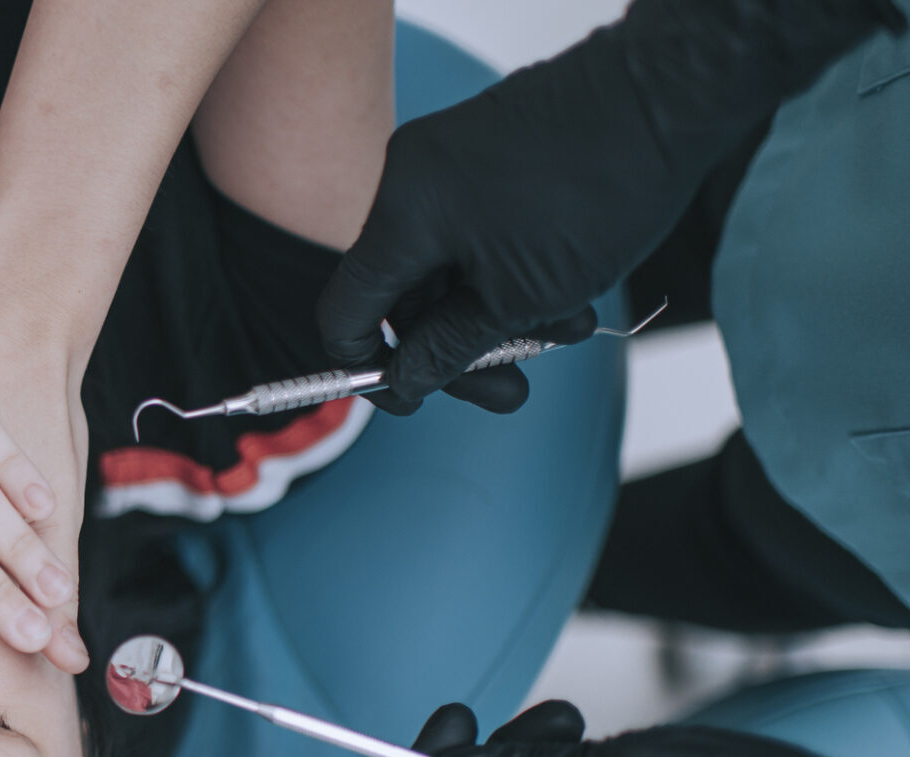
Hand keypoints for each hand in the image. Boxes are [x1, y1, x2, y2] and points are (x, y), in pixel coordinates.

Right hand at [317, 0, 896, 412]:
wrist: (672, 96)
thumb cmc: (599, 191)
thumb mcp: (520, 299)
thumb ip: (449, 347)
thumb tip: (407, 378)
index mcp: (403, 214)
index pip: (347, 309)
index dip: (368, 366)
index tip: (408, 396)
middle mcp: (412, 178)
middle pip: (404, 292)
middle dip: (457, 348)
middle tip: (507, 390)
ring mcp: (448, 160)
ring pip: (447, 266)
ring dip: (498, 315)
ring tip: (564, 335)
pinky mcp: (485, 151)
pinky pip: (474, 230)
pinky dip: (509, 273)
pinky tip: (566, 296)